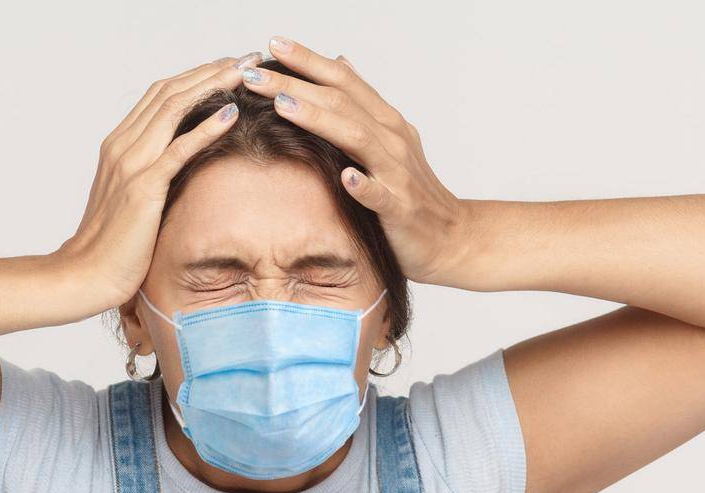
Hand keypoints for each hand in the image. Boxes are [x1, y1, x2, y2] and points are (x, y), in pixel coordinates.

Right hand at [55, 56, 255, 309]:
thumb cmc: (111, 247)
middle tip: (245, 58)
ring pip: (174, 109)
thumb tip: (178, 170)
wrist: (85, 275)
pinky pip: (179, 149)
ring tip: (244, 73)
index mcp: (118, 145)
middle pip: (169, 92)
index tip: (226, 67)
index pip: (160, 95)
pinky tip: (231, 113)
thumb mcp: (130, 201)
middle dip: (210, 71)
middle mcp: (122, 146)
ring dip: (212, 86)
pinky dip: (206, 127)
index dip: (194, 76)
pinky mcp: (143, 187)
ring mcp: (131, 164)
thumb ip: (149, 176)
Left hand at [237, 37, 474, 286]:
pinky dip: (362, 185)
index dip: (309, 61)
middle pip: (340, 102)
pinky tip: (344, 177)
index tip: (273, 43)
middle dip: (295, 84)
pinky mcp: (399, 208)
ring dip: (319, 120)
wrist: (450, 237)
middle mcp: (392, 139)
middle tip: (254, 73)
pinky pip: (379, 195)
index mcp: (385, 121)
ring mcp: (396, 173)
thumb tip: (340, 62)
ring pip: (356, 138)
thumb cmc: (411, 192)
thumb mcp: (388, 140)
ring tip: (282, 106)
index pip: (343, 80)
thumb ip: (362, 104)